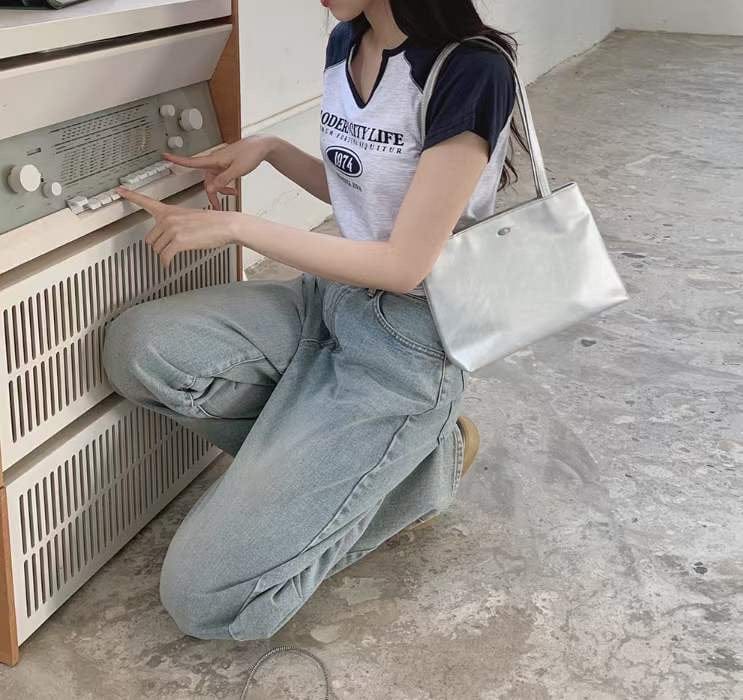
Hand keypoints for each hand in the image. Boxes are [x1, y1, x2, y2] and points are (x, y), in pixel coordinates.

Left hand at [115, 187, 240, 267]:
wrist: (226, 225)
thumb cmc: (213, 223)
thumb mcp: (190, 217)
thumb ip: (175, 222)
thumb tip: (168, 234)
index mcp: (170, 210)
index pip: (145, 201)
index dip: (130, 195)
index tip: (119, 191)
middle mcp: (168, 218)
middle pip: (150, 238)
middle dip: (159, 246)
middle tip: (169, 247)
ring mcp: (172, 229)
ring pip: (157, 249)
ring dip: (165, 255)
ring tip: (175, 254)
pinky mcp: (178, 241)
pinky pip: (165, 257)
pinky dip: (166, 263)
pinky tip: (169, 264)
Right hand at [162, 135, 275, 209]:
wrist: (261, 146)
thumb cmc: (250, 153)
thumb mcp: (237, 170)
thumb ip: (223, 180)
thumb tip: (211, 188)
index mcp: (214, 160)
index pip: (191, 161)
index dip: (177, 160)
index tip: (165, 157)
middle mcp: (215, 162)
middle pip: (206, 180)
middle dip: (212, 193)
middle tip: (216, 206)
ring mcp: (221, 164)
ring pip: (215, 181)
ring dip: (221, 190)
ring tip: (231, 195)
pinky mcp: (227, 166)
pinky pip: (221, 178)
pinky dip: (226, 185)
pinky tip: (233, 189)